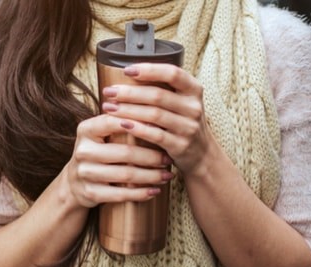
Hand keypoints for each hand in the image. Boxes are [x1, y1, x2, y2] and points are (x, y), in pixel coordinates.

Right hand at [66, 114, 174, 207]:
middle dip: (152, 157)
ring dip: (151, 176)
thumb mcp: (101, 134)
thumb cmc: (98, 152)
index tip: (161, 128)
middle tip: (168, 158)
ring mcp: (85, 173)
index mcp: (85, 130)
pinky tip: (155, 191)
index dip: (138, 124)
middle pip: (125, 152)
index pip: (113, 121)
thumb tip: (156, 109)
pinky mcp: (90, 193)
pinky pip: (121, 194)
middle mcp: (82, 151)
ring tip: (167, 175)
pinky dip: (141, 193)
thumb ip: (120, 121)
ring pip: (126, 175)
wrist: (74, 183)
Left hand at [100, 63, 213, 178]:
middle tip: (109, 91)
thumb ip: (163, 89)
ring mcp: (188, 127)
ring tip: (109, 107)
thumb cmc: (182, 121)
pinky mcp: (180, 145)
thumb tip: (127, 74)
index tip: (127, 69)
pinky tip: (121, 124)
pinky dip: (137, 129)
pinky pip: (156, 135)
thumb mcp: (181, 101)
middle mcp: (193, 107)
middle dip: (129, 92)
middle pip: (158, 95)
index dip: (149, 70)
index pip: (172, 73)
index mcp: (193, 90)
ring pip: (154, 115)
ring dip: (128, 110)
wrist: (201, 154)